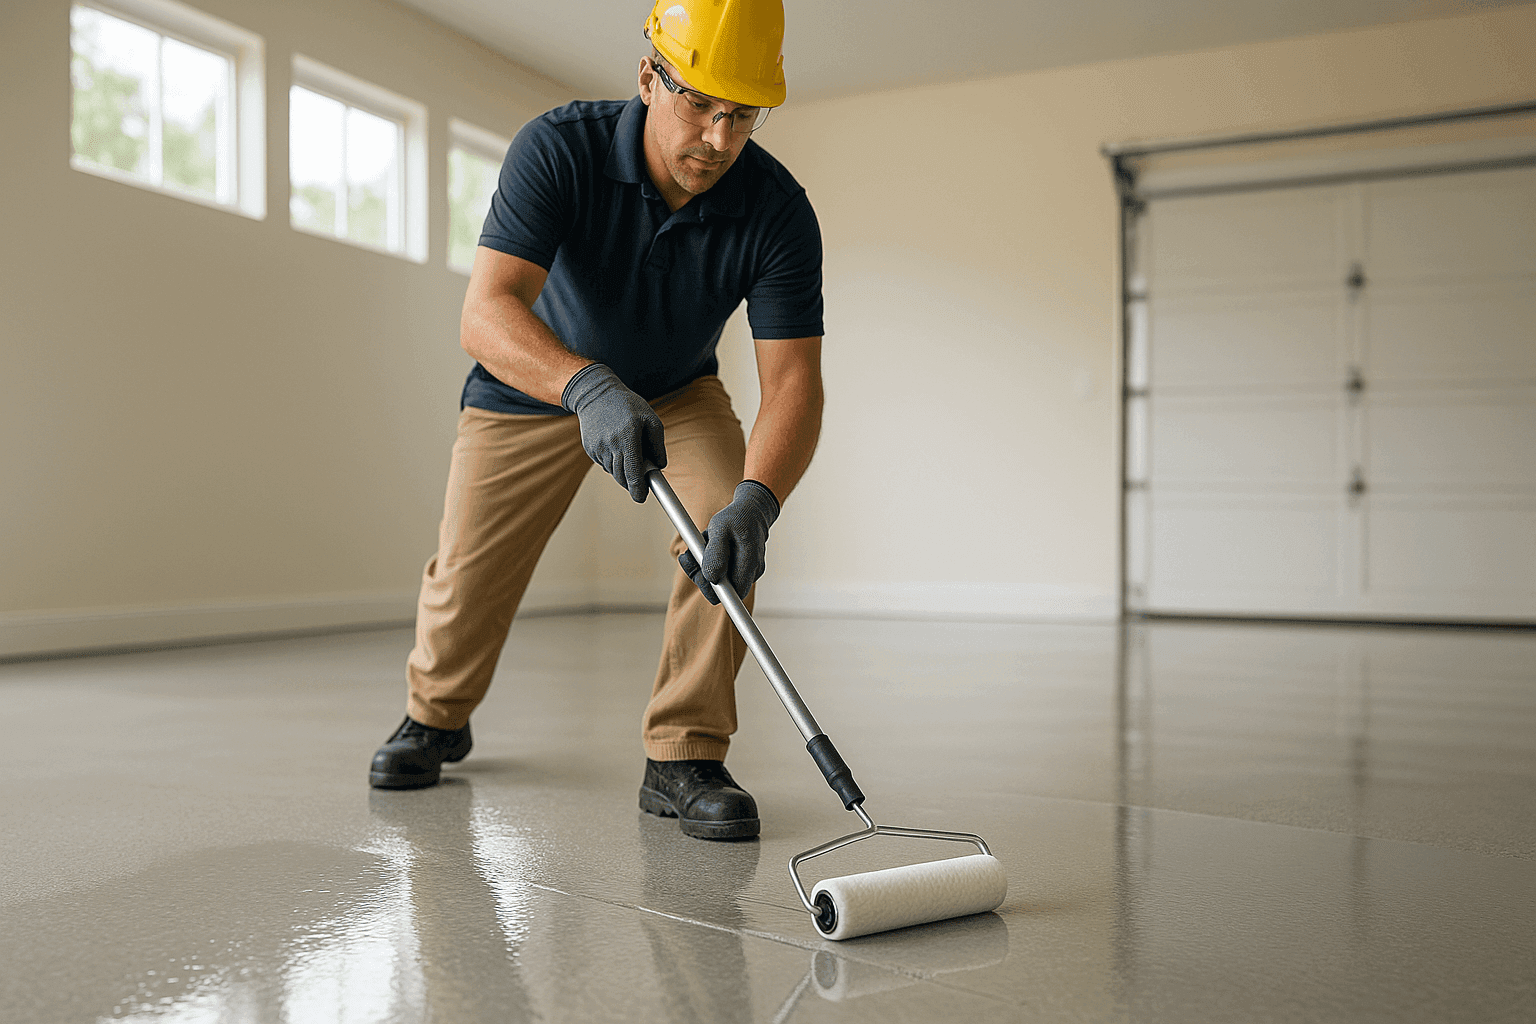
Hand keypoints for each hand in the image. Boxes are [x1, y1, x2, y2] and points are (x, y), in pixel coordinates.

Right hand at [562, 363, 665, 501]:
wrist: (596, 393)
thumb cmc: (628, 405)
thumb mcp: (650, 419)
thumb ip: (657, 445)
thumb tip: (660, 466)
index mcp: (628, 437)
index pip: (633, 472)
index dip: (638, 489)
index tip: (642, 498)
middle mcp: (611, 444)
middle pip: (622, 477)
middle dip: (633, 482)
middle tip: (641, 477)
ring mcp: (597, 447)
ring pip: (613, 472)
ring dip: (623, 470)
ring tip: (628, 450)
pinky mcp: (589, 448)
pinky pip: (604, 464)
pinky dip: (613, 461)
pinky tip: (615, 445)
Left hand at [678, 481, 779, 603]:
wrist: (751, 511)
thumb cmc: (736, 518)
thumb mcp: (720, 528)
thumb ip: (715, 554)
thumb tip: (712, 578)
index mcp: (750, 563)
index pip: (732, 595)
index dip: (713, 590)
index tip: (700, 573)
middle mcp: (753, 572)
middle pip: (723, 591)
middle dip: (703, 576)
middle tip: (692, 555)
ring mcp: (749, 573)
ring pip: (720, 582)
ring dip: (704, 568)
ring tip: (704, 547)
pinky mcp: (743, 570)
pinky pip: (722, 574)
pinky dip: (710, 564)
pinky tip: (710, 550)